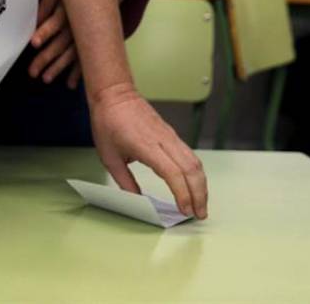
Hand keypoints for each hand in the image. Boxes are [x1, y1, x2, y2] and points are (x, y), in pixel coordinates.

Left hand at [28, 0, 81, 87]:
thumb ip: (45, 5)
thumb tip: (34, 20)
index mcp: (66, 12)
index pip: (54, 23)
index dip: (44, 32)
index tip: (33, 43)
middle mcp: (76, 27)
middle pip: (59, 45)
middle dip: (46, 58)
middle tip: (32, 72)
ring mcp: (85, 38)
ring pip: (71, 56)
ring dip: (58, 68)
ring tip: (46, 79)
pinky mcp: (92, 44)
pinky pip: (85, 60)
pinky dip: (78, 73)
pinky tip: (71, 84)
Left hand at [90, 83, 207, 218]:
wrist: (114, 94)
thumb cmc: (108, 123)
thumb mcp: (108, 157)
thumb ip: (124, 181)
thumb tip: (138, 200)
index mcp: (146, 146)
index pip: (173, 173)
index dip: (182, 194)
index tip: (184, 211)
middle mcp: (163, 140)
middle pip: (192, 169)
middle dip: (199, 195)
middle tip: (199, 215)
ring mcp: (170, 136)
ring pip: (195, 162)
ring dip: (201, 185)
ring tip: (200, 205)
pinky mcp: (172, 134)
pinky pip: (190, 156)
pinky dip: (196, 174)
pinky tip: (194, 186)